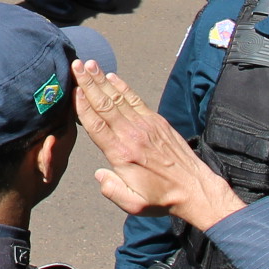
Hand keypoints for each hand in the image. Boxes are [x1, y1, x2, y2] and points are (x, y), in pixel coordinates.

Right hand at [77, 63, 245, 229]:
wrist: (195, 189)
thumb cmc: (162, 198)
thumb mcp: (134, 204)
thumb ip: (112, 190)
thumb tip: (99, 175)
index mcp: (122, 154)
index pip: (97, 125)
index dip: (83, 106)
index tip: (73, 89)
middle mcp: (132, 135)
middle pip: (105, 105)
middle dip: (89, 84)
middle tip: (76, 65)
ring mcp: (146, 126)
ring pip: (119, 98)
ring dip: (102, 80)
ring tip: (90, 64)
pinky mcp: (157, 122)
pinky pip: (136, 100)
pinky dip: (123, 87)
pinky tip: (113, 77)